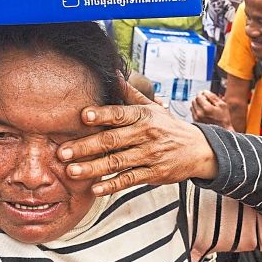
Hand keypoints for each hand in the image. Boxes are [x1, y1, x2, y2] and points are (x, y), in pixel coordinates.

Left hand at [59, 78, 217, 195]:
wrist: (198, 150)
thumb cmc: (168, 126)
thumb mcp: (152, 107)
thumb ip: (130, 93)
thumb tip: (114, 72)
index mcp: (144, 116)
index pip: (121, 113)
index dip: (102, 114)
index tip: (83, 115)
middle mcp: (147, 134)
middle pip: (113, 140)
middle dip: (86, 146)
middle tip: (63, 152)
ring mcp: (150, 155)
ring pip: (118, 162)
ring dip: (93, 168)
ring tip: (72, 172)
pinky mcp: (154, 174)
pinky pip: (130, 179)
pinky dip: (112, 185)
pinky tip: (95, 189)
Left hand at [191, 91, 230, 127]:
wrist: (222, 132)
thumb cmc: (223, 119)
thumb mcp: (222, 105)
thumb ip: (212, 96)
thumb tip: (204, 92)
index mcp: (206, 108)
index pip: (198, 96)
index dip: (202, 94)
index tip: (206, 95)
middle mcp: (199, 113)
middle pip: (194, 100)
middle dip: (200, 99)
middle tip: (207, 101)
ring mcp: (196, 118)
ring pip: (192, 105)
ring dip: (198, 104)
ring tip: (206, 107)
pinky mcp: (195, 121)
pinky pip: (193, 111)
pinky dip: (197, 110)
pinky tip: (204, 112)